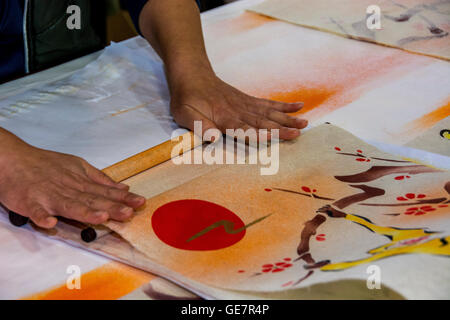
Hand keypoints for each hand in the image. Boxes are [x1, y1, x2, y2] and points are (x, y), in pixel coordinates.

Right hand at [0, 135, 144, 228]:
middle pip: (92, 199)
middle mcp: (68, 188)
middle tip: (128, 213)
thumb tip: (122, 187)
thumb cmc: (45, 164)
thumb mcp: (77, 166)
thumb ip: (100, 178)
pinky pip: (36, 211)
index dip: (123, 198)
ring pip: (69, 204)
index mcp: (79, 181)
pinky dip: (42, 217)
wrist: (12, 158)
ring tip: (101, 217)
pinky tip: (50, 223)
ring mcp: (49, 195)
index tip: (139, 202)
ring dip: (85, 211)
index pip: (105, 191)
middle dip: (111, 206)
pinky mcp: (29, 202)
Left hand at [169, 71, 307, 139]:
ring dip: (287, 118)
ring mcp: (245, 104)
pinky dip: (283, 105)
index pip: (242, 128)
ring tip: (305, 123)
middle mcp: (238, 110)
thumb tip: (213, 138)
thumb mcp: (184, 114)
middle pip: (262, 121)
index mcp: (223, 117)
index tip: (272, 138)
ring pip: (269, 112)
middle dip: (280, 128)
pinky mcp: (248, 100)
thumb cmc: (186, 98)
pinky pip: (268, 103)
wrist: (191, 73)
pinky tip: (298, 106)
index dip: (257, 134)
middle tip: (299, 133)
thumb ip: (199, 126)